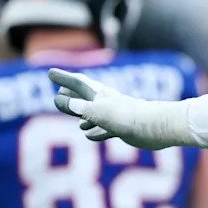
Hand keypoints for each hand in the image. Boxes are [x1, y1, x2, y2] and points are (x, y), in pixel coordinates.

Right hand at [49, 68, 189, 149]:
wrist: (158, 128)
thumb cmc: (129, 117)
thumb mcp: (99, 112)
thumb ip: (79, 107)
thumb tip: (59, 100)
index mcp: (101, 95)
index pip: (78, 83)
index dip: (63, 78)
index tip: (49, 73)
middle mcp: (107, 103)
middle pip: (85, 97)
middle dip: (70, 95)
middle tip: (58, 92)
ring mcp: (116, 116)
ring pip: (95, 114)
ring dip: (83, 115)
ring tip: (76, 121)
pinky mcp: (124, 128)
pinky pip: (105, 129)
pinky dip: (95, 131)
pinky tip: (89, 135)